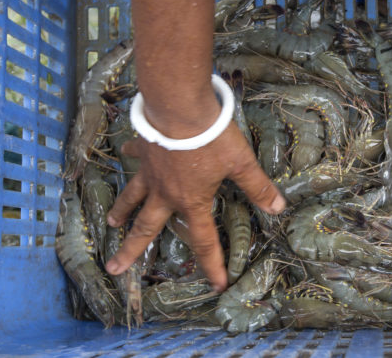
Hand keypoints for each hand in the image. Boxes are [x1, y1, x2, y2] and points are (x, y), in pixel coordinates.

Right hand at [105, 107, 285, 291]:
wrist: (180, 107)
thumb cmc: (212, 138)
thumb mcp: (241, 163)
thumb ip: (257, 187)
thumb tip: (278, 207)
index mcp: (191, 201)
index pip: (203, 241)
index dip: (212, 265)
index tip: (216, 285)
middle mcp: (166, 193)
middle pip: (147, 228)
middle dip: (131, 250)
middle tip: (115, 267)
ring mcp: (151, 172)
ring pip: (132, 197)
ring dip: (123, 211)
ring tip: (112, 223)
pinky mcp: (144, 149)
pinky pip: (135, 157)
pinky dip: (130, 156)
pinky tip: (125, 154)